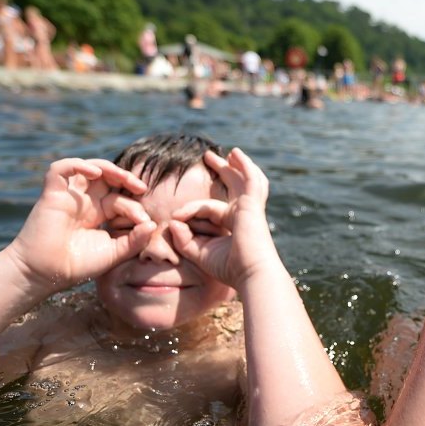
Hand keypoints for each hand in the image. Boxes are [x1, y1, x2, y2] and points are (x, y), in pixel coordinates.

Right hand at [7, 158, 153, 290]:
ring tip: (123, 176)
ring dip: (107, 167)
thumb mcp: (114, 253)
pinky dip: (77, 164)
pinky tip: (94, 173)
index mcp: (98, 214)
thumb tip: (152, 224)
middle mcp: (85, 202)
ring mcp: (69, 197)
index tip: (145, 222)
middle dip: (125, 178)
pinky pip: (60, 169)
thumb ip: (134, 240)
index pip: (120, 200)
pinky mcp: (52, 194)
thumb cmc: (78, 265)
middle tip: (141, 188)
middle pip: (106, 178)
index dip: (135, 206)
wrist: (46, 273)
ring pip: (87, 168)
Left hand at [170, 148, 273, 289]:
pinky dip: (245, 165)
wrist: (252, 273)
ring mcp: (250, 207)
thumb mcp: (200, 253)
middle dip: (222, 170)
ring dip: (237, 165)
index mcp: (234, 224)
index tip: (174, 217)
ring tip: (231, 152)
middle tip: (208, 157)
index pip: (208, 208)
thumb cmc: (229, 269)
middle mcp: (243, 213)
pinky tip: (235, 154)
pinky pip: (250, 179)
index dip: (189, 211)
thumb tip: (172, 222)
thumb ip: (184, 239)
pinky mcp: (252, 204)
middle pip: (233, 186)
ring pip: (245, 179)